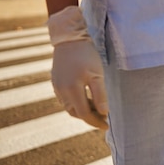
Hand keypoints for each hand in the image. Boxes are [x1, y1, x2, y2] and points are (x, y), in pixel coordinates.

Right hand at [47, 6, 108, 128]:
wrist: (69, 39)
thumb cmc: (86, 55)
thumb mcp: (97, 74)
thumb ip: (100, 95)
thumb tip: (103, 113)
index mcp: (72, 89)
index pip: (84, 114)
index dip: (96, 121)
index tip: (107, 125)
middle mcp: (62, 91)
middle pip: (76, 113)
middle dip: (91, 118)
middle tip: (104, 118)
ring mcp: (57, 87)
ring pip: (70, 107)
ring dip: (83, 111)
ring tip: (97, 109)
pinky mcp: (55, 82)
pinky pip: (66, 100)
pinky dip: (76, 103)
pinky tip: (87, 100)